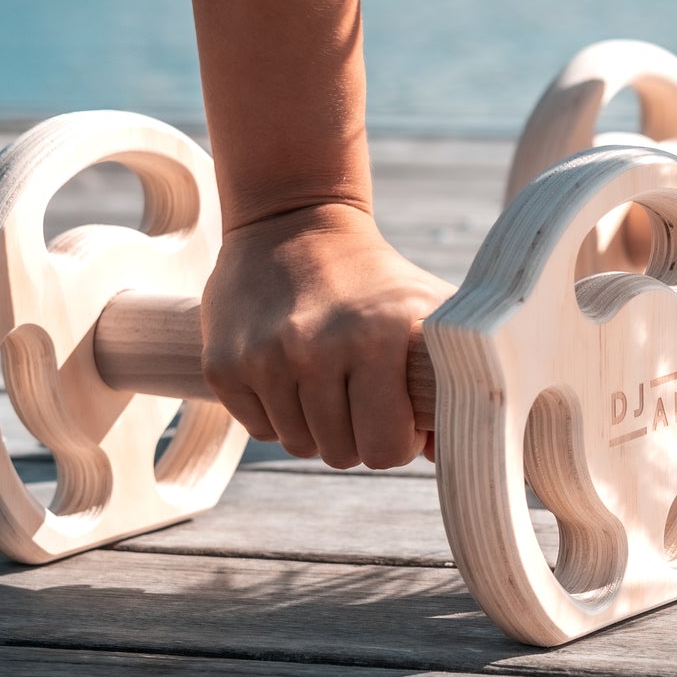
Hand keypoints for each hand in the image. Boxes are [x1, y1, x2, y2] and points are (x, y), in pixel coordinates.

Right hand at [200, 203, 452, 468]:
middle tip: (361, 396)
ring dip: (317, 426)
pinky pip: (260, 430)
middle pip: (342, 455)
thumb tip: (446, 454)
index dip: (396, 439)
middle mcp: (318, 347)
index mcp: (380, 335)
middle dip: (357, 437)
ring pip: (300, 445)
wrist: (293, 222)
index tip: (395, 411)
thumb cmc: (375, 278)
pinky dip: (278, 414)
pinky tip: (290, 373)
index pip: (387, 447)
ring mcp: (265, 357)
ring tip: (327, 379)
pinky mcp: (223, 364)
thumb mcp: (428, 309)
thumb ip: (452, 378)